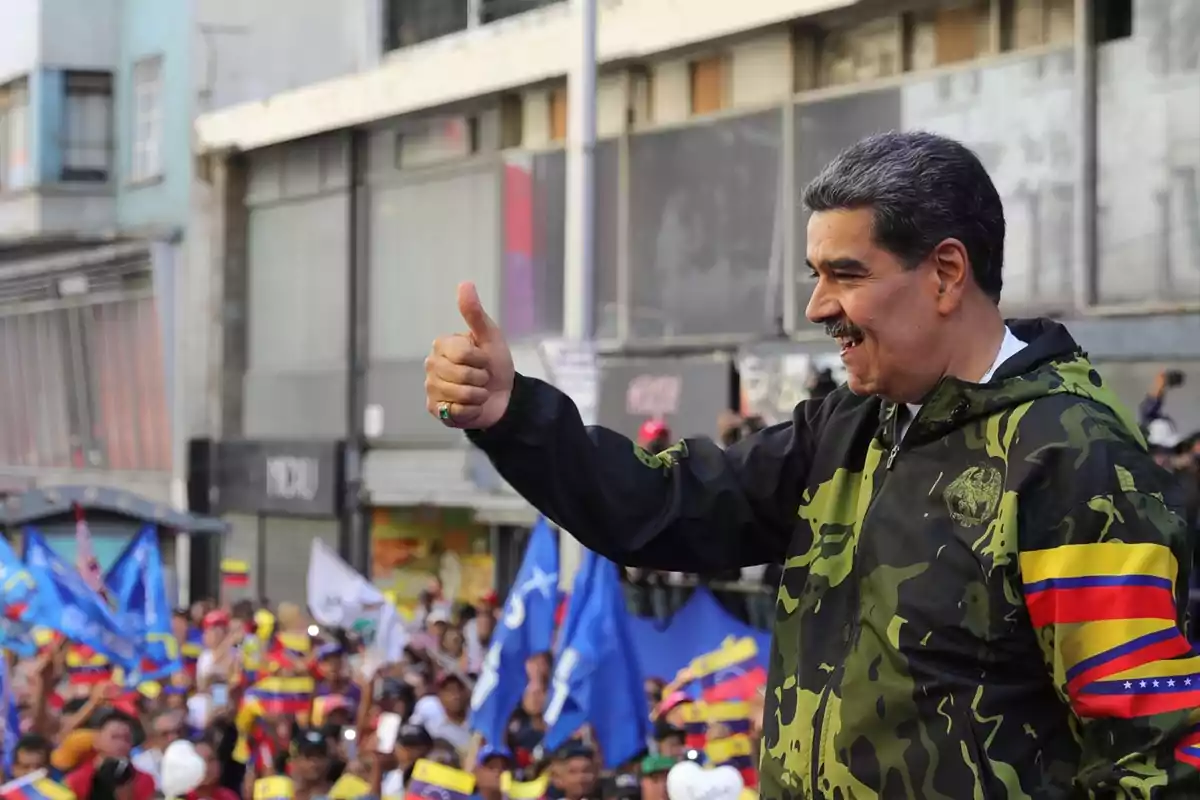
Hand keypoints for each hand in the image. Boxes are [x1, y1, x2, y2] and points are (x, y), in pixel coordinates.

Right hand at [425, 282, 514, 429]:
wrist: (504, 396)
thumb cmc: (495, 363)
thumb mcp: (490, 336)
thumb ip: (475, 314)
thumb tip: (465, 283)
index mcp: (442, 345)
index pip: (462, 353)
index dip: (481, 359)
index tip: (484, 359)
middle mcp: (432, 365)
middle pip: (460, 375)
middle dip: (481, 378)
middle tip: (482, 377)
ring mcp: (432, 388)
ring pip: (460, 394)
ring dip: (479, 395)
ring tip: (478, 391)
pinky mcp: (435, 409)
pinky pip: (457, 411)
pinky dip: (472, 410)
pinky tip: (472, 406)